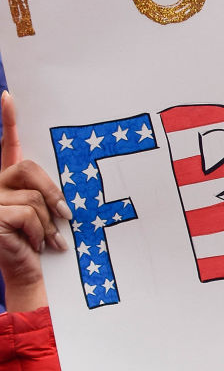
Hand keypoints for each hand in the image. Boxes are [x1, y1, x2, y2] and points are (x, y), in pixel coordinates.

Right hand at [0, 92, 71, 311]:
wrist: (29, 274)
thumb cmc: (43, 244)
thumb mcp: (49, 214)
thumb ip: (49, 194)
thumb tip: (66, 190)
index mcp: (10, 180)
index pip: (8, 145)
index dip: (8, 120)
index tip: (9, 96)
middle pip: (27, 167)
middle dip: (52, 191)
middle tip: (66, 215)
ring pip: (32, 196)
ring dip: (48, 224)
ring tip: (49, 242)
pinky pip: (28, 214)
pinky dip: (40, 233)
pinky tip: (36, 247)